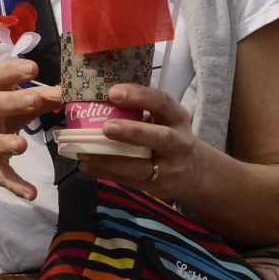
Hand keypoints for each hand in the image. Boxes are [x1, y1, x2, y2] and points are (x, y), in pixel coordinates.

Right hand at [0, 58, 59, 199]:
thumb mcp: (13, 102)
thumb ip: (41, 97)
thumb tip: (68, 91)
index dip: (12, 71)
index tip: (33, 68)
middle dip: (11, 102)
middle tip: (34, 99)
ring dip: (5, 143)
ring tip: (21, 146)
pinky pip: (0, 174)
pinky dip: (15, 185)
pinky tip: (31, 194)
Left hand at [77, 83, 200, 200]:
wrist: (194, 172)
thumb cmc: (171, 137)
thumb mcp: (166, 119)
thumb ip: (143, 110)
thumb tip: (100, 99)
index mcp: (178, 118)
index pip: (163, 103)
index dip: (140, 96)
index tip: (113, 92)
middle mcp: (179, 143)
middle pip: (161, 138)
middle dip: (133, 132)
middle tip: (106, 127)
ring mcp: (170, 168)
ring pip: (141, 167)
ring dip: (111, 161)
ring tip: (85, 153)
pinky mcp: (158, 187)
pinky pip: (129, 181)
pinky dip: (106, 174)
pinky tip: (87, 167)